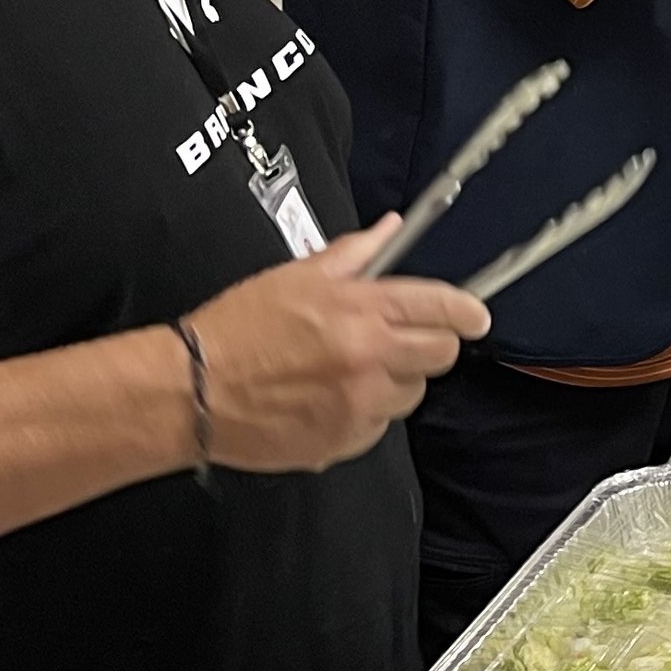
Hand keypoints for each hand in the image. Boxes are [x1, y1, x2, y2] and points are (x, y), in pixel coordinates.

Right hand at [183, 222, 488, 471]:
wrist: (193, 389)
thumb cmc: (237, 331)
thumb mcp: (297, 276)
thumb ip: (354, 254)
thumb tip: (391, 229)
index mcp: (359, 310)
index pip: (440, 307)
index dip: (466, 312)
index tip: (476, 316)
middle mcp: (368, 358)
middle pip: (441, 355)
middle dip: (429, 344)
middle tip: (400, 339)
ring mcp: (359, 404)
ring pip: (411, 393)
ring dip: (394, 380)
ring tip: (348, 369)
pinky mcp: (345, 440)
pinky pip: (379, 426)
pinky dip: (365, 412)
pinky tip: (328, 397)